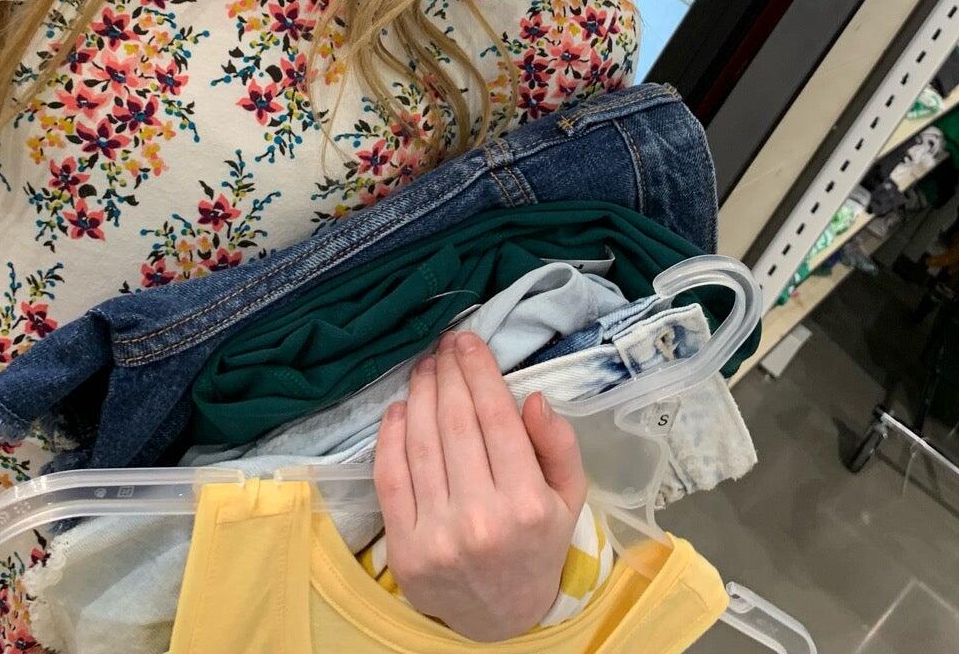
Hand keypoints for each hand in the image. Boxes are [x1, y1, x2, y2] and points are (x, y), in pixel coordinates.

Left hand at [373, 329, 587, 640]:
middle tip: (445, 344)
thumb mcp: (569, 497)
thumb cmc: (538, 543)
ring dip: (420, 394)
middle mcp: (481, 519)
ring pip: (421, 443)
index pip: (496, 418)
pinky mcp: (404, 550)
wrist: (500, 616)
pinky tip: (399, 408)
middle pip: (456, 423)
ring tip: (424, 367)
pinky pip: (390, 478)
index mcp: (526, 504)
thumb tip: (535, 397)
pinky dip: (390, 436)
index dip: (479, 371)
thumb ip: (558, 445)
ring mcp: (437, 536)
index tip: (469, 341)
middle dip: (449, 373)